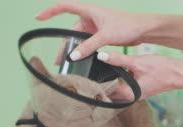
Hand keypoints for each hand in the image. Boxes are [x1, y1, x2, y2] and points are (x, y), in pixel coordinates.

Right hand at [36, 1, 154, 60]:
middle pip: (71, 31)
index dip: (50, 11)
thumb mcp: (106, 36)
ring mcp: (96, 27)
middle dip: (64, 45)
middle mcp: (91, 17)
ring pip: (79, 39)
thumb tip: (74, 56)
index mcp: (89, 11)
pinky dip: (84, 52)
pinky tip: (81, 61)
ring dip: (75, 51)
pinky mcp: (101, 36)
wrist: (144, 30)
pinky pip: (88, 44)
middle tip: (59, 60)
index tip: (38, 18)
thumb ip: (89, 46)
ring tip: (68, 64)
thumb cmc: (128, 26)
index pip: (64, 6)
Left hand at [97, 52, 182, 100]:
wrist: (179, 74)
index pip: (106, 90)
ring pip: (117, 85)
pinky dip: (121, 75)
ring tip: (103, 65)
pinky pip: (125, 82)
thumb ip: (118, 60)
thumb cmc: (162, 70)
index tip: (88, 72)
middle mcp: (131, 96)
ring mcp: (135, 92)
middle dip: (103, 79)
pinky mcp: (139, 87)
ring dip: (112, 77)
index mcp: (129, 94)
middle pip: (110, 89)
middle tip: (93, 67)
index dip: (97, 81)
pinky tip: (117, 65)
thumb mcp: (138, 62)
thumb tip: (101, 56)